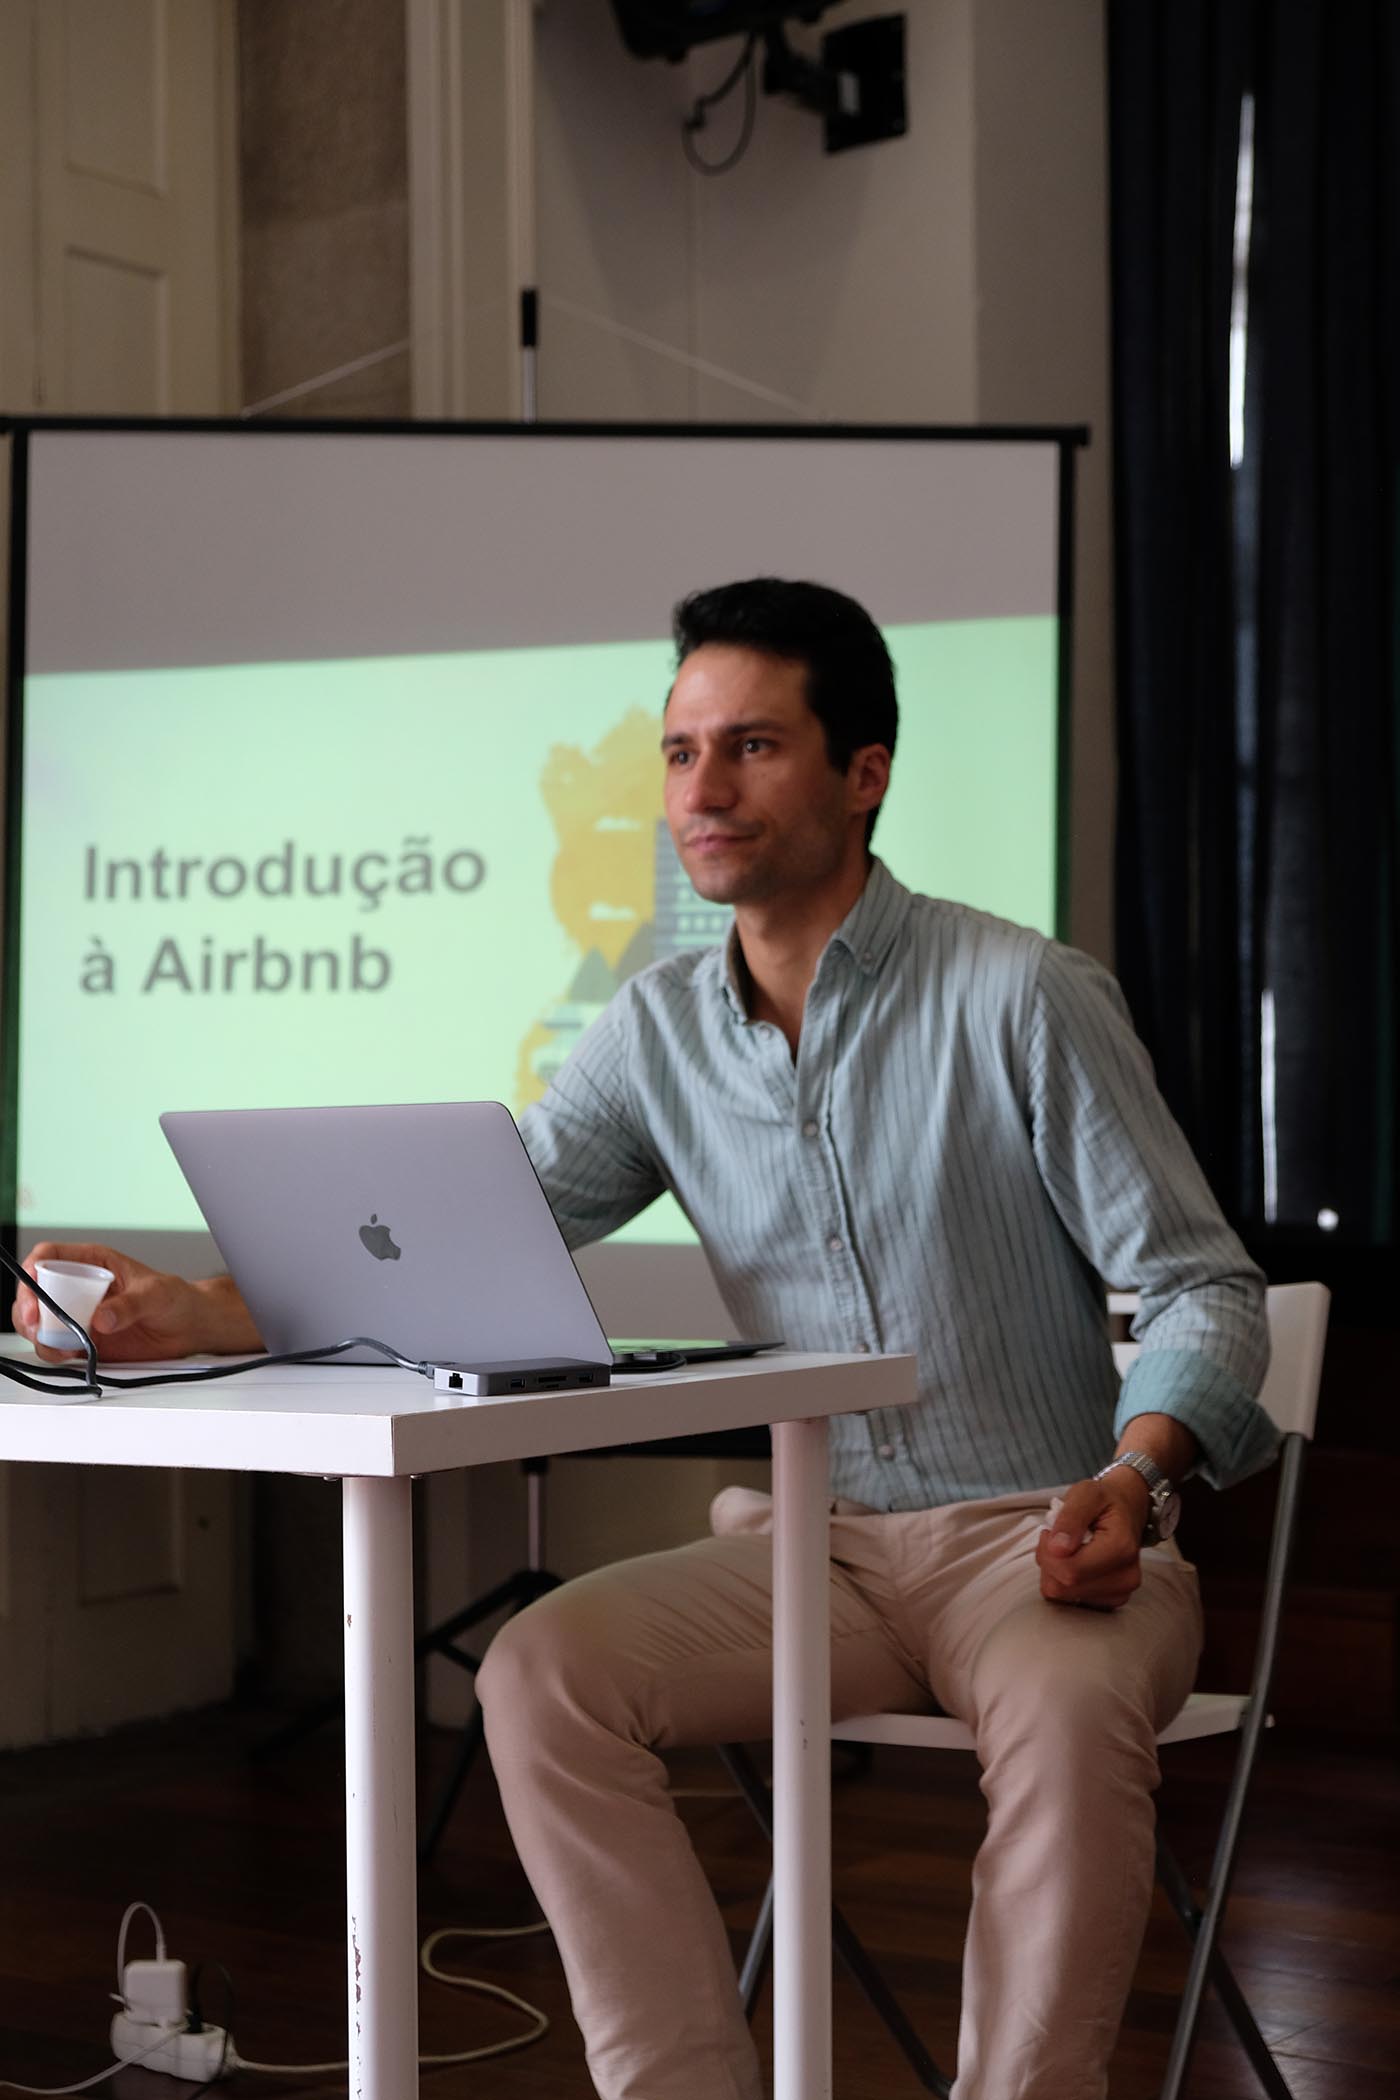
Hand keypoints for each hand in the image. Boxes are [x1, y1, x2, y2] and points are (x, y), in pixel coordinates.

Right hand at [11, 1243, 259, 1362]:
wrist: (189, 1327)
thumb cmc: (176, 1298)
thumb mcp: (157, 1294)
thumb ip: (129, 1305)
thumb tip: (101, 1318)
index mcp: (92, 1263)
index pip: (50, 1257)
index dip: (33, 1268)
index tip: (32, 1286)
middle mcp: (78, 1289)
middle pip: (34, 1292)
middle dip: (27, 1307)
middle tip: (36, 1323)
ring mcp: (78, 1316)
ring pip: (38, 1322)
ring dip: (38, 1334)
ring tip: (57, 1343)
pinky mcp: (83, 1341)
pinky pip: (56, 1347)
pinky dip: (54, 1352)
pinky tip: (70, 1354)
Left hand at [1035, 1470, 1149, 1610]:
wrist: (1127, 1511)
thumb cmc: (1104, 1501)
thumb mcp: (1085, 1493)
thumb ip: (1071, 1518)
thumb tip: (1058, 1549)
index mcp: (1121, 1548)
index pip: (1069, 1570)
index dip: (1048, 1552)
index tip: (1050, 1531)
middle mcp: (1126, 1577)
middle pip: (1062, 1586)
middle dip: (1048, 1561)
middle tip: (1057, 1538)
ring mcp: (1120, 1593)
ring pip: (1062, 1596)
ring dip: (1054, 1571)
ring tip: (1068, 1548)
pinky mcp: (1111, 1601)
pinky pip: (1070, 1601)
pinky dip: (1064, 1581)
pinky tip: (1075, 1562)